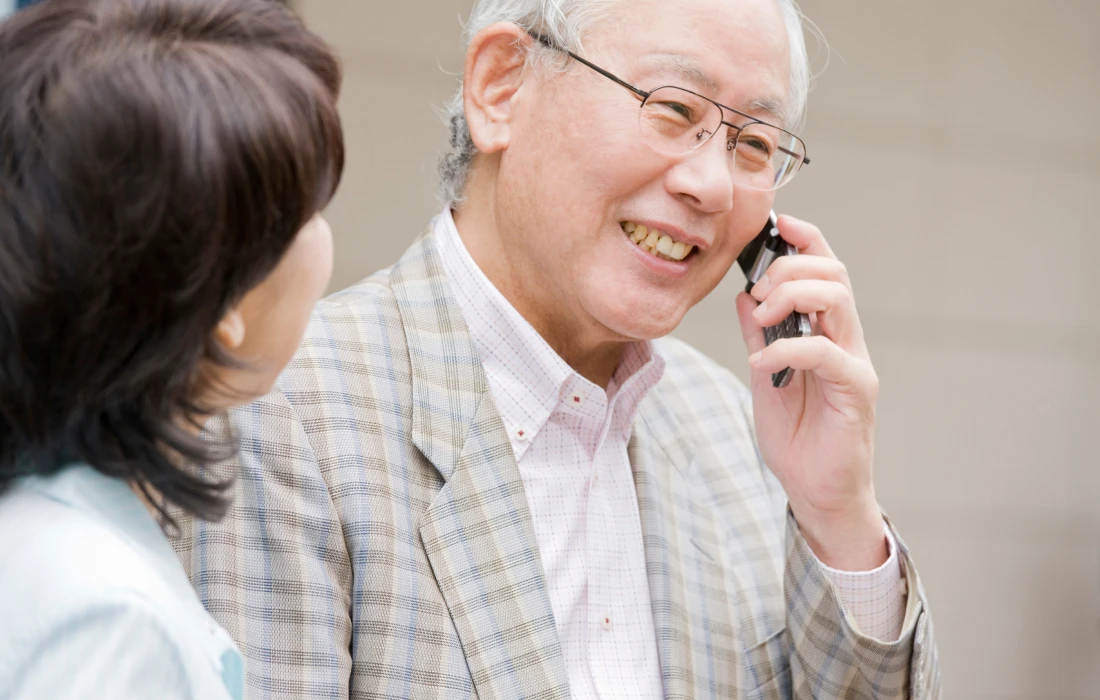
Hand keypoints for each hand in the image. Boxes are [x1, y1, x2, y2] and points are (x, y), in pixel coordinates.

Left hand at [735, 215, 886, 570]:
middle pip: (833, 273)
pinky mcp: (856, 391)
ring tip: (761, 318)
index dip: (806, 239)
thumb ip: (759, 335)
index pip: (826, 268)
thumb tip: (744, 295)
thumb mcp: (765, 376)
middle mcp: (847, 340)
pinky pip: (826, 353)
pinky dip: (788, 349)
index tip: (776, 225)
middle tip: (756, 292)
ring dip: (790, 296)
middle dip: (788, 268)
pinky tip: (762, 364)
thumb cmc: (797, 436)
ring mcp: (855, 363)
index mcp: (827, 330)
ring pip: (836, 300)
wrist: (816, 492)